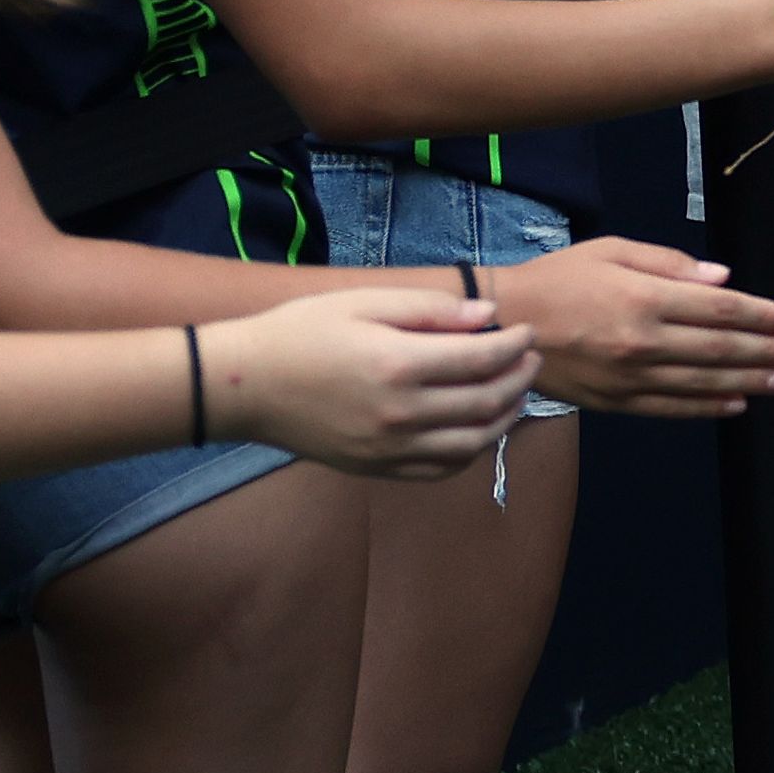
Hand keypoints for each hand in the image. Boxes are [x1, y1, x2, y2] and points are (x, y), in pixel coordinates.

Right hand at [200, 288, 539, 477]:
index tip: (527, 332)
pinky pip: (440, 469)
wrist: (243, 385)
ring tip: (514, 394)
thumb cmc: (301, 333)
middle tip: (530, 359)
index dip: (515, 344)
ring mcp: (389, 448)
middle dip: (519, 378)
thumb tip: (488, 316)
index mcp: (399, 365)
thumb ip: (430, 310)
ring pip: (472, 443)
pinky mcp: (376, 468)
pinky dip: (471, 451)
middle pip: (486, 401)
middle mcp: (401, 413)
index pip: (483, 358)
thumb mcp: (364, 302)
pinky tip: (479, 429)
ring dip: (505, 418)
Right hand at [488, 237, 773, 417]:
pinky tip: (735, 404)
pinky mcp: (614, 401)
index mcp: (644, 299)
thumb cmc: (558, 278)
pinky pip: (670, 407)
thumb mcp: (613, 251)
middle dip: (768, 351)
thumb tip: (722, 278)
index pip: (721, 310)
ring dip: (749, 382)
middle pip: (720, 349)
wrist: (501, 324)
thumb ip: (671, 263)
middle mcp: (641, 341)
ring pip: (703, 382)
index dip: (763, 316)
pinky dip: (707, 407)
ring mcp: (628, 377)